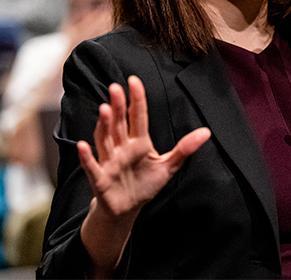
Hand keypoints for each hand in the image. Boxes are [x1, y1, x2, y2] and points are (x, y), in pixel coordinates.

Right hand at [77, 75, 209, 274]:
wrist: (127, 210)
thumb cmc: (145, 184)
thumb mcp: (168, 166)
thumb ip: (184, 149)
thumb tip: (206, 132)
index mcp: (139, 142)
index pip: (137, 116)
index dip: (136, 99)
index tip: (134, 81)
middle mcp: (122, 147)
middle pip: (119, 123)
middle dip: (118, 106)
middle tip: (116, 88)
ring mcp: (110, 162)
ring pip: (105, 139)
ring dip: (104, 125)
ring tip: (104, 109)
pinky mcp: (100, 179)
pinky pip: (92, 167)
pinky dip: (87, 157)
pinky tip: (83, 145)